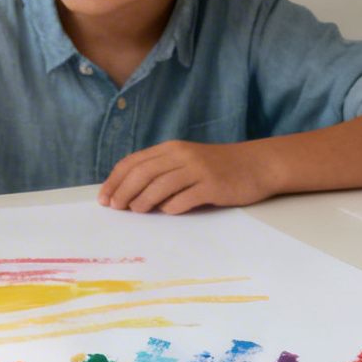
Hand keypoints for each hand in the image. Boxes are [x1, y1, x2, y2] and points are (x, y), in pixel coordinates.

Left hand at [99, 141, 272, 213]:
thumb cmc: (218, 167)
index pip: (134, 162)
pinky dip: (171, 207)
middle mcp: (182, 156)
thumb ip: (162, 172)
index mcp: (172, 149)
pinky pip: (184, 199)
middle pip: (142, 173)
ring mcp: (198, 170)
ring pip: (160, 186)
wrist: (257, 165)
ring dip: (143, 201)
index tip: (104, 198)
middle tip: (115, 208)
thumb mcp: (187, 161)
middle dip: (123, 192)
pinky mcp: (213, 186)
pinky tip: (167, 212)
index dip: (115, 180)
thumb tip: (130, 194)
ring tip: (136, 211)